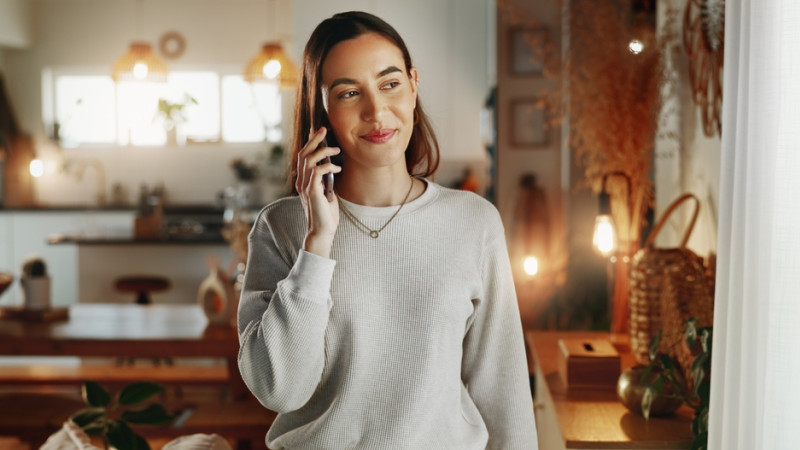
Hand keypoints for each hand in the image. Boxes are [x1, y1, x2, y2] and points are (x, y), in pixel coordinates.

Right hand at [296, 127, 341, 257]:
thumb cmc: (326, 212)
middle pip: (303, 154)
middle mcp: (300, 181)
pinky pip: (317, 172)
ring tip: (336, 150)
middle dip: (314, 140)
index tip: (320, 132)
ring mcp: (305, 186)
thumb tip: (331, 163)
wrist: (323, 230)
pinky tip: (337, 168)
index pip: (303, 156)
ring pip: (308, 160)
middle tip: (324, 129)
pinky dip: (328, 166)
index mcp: (302, 180)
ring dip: (323, 152)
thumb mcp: (326, 190)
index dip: (310, 143)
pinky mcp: (312, 192)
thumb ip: (325, 178)